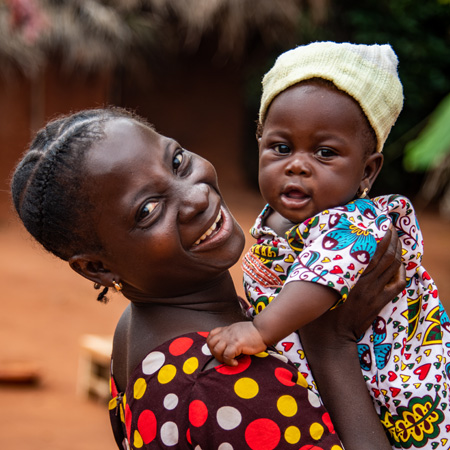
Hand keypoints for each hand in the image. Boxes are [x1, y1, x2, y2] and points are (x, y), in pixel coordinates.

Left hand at [207, 322, 266, 365]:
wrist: (262, 330)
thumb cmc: (253, 331)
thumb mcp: (237, 329)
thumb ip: (230, 334)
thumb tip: (226, 344)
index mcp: (226, 330)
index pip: (211, 335)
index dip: (211, 345)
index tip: (216, 351)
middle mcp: (226, 333)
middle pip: (211, 343)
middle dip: (214, 353)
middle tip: (223, 358)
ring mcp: (230, 338)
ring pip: (216, 350)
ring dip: (221, 358)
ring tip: (229, 361)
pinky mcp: (236, 344)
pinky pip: (227, 355)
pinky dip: (229, 362)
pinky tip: (235, 363)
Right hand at [301, 225, 405, 348]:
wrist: (331, 342)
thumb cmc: (316, 316)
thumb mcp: (312, 290)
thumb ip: (317, 270)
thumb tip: (316, 251)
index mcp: (350, 278)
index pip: (371, 252)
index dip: (379, 236)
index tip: (379, 223)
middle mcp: (366, 283)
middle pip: (387, 255)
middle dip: (391, 238)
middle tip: (389, 225)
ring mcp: (376, 294)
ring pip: (394, 267)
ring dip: (397, 250)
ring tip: (395, 237)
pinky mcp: (380, 303)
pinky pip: (397, 284)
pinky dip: (401, 271)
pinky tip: (398, 263)